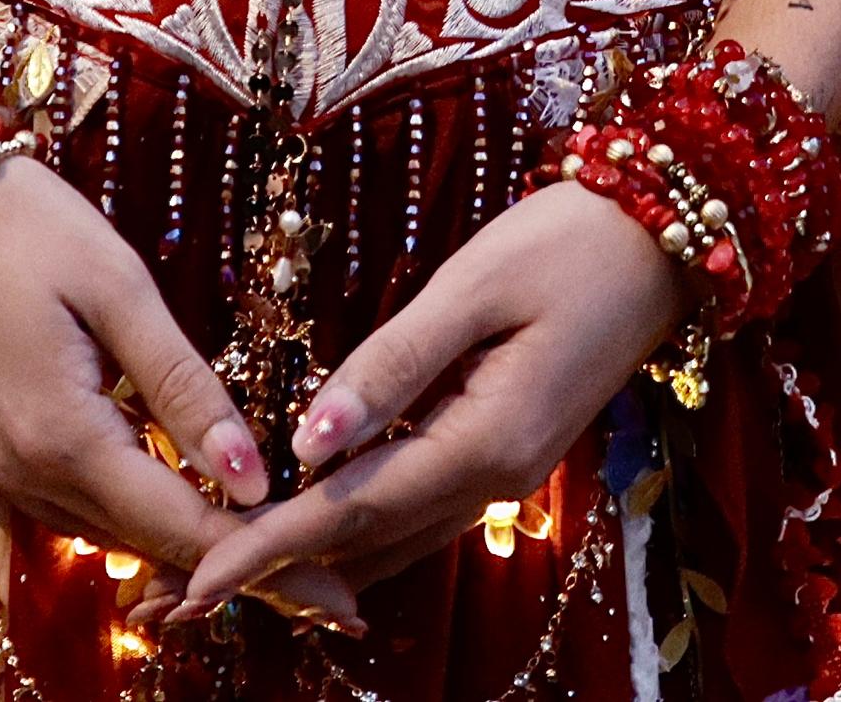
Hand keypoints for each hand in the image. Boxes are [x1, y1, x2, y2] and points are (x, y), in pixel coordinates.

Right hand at [0, 157, 317, 609]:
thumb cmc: (22, 223)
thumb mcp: (118, 286)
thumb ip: (184, 386)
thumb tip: (253, 477)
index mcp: (62, 436)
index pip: (180, 527)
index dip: (261, 556)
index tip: (335, 586)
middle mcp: (22, 475)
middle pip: (145, 544)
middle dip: (230, 555)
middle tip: (315, 558)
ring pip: (106, 533)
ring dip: (177, 536)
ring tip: (257, 526)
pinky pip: (68, 507)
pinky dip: (127, 507)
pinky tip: (171, 483)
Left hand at [175, 180, 690, 616]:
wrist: (664, 241)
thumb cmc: (568, 244)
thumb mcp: (474, 287)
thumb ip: (392, 364)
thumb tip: (309, 439)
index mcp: (484, 443)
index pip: (349, 512)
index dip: (265, 550)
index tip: (193, 581)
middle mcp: (494, 478)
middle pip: (363, 543)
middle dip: (269, 574)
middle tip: (176, 599)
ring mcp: (504, 472)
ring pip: (390, 538)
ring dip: (307, 562)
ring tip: (220, 575)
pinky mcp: (504, 450)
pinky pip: (416, 509)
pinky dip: (354, 531)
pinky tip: (308, 530)